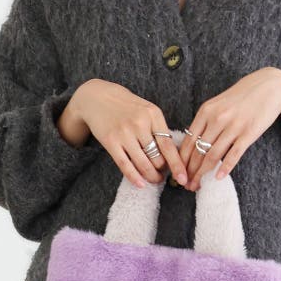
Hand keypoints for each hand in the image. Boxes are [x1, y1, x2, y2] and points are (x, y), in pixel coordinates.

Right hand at [69, 79, 187, 188]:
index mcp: (153, 114)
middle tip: (163, 174)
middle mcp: (140, 123)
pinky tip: (141, 184)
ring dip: (151, 176)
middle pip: (157, 158)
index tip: (183, 178)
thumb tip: (173, 155)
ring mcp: (124, 133)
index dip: (177, 165)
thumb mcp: (147, 110)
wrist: (98, 97)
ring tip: (154, 179)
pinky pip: (125, 165)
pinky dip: (134, 177)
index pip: (169, 146)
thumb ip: (159, 129)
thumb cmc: (127, 106)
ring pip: (143, 164)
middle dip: (162, 171)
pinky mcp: (111, 141)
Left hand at [179, 68, 280, 190]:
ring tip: (198, 186)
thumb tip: (193, 142)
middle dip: (190, 171)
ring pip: (212, 155)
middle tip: (186, 185)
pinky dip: (225, 168)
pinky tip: (218, 178)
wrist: (270, 86)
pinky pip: (233, 154)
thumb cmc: (243, 96)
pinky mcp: (249, 133)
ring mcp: (233, 126)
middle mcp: (217, 119)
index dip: (181, 160)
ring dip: (203, 173)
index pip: (188, 141)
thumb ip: (206, 121)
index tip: (178, 173)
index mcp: (206, 111)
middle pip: (198, 151)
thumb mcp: (218, 103)